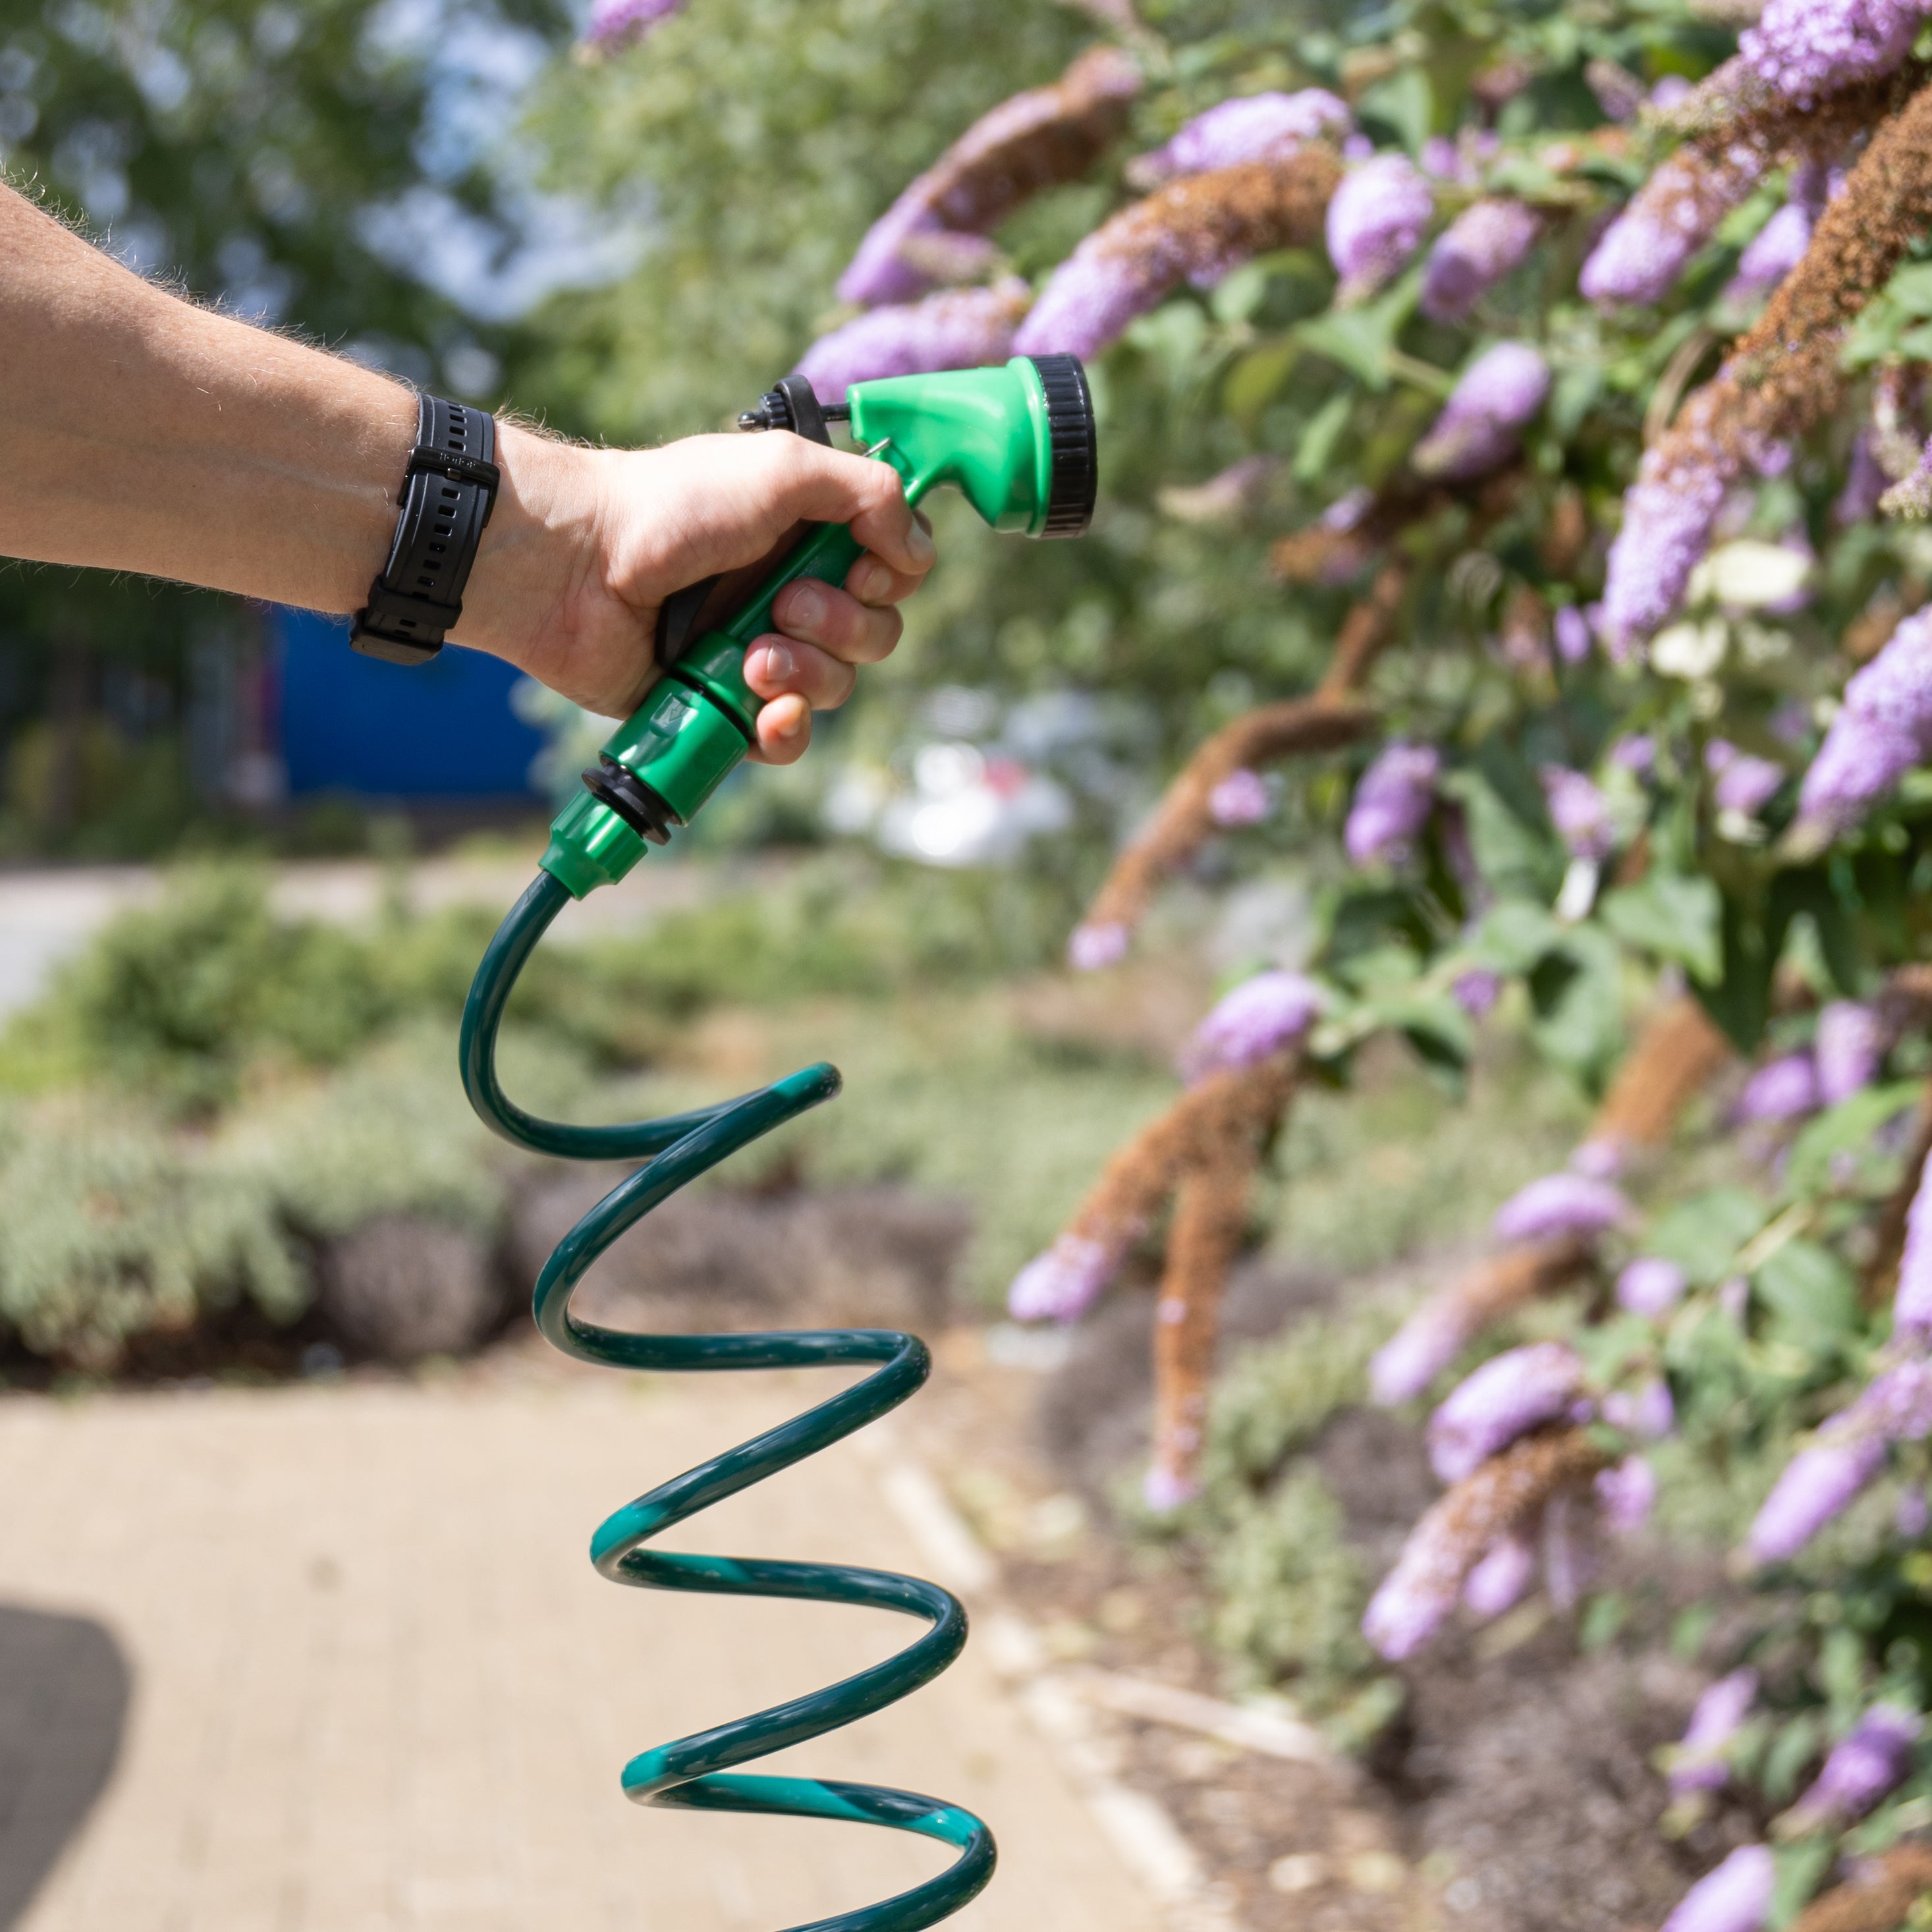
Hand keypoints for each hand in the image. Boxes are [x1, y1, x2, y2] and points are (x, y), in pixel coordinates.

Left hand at [462, 426, 934, 762]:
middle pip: (876, 635)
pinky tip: (762, 709)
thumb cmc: (671, 508)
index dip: (889, 576)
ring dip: (807, 671)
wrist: (579, 567)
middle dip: (843, 625)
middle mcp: (789, 593)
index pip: (892, 571)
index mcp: (807, 534)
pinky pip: (786, 740)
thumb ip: (869, 493)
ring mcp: (758, 653)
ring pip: (837, 688)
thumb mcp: (782, 470)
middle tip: (784, 603)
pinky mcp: (723, 707)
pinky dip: (784, 729)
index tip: (857, 564)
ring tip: (750, 652)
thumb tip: (918, 549)